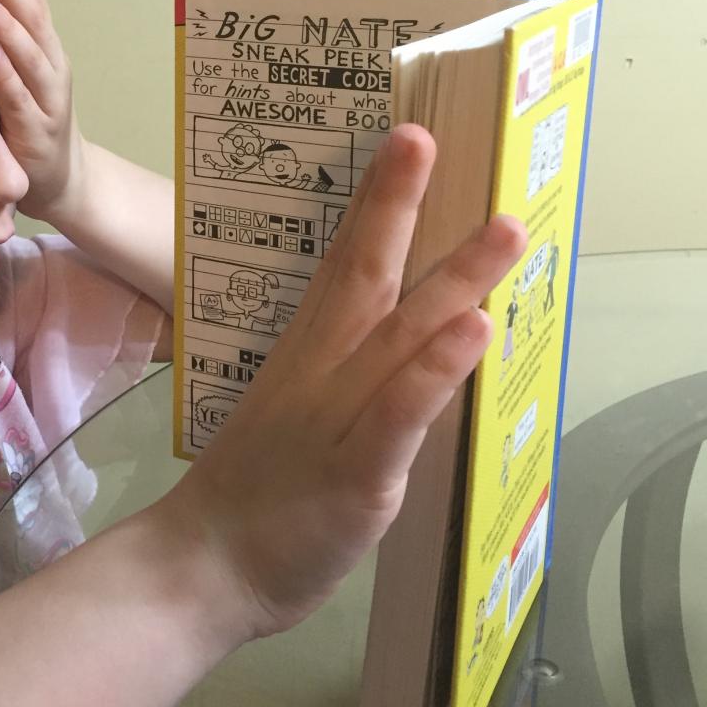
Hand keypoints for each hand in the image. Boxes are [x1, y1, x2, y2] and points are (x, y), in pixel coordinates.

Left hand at [0, 0, 86, 224]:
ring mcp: (48, 100)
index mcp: (47, 51)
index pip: (36, 2)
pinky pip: (19, 99)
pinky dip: (4, 74)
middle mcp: (53, 69)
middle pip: (34, 19)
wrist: (60, 181)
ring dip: (6, 24)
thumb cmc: (30, 121)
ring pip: (29, 55)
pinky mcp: (36, 132)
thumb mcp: (18, 76)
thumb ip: (0, 43)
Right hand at [156, 125, 526, 642]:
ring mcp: (337, 420)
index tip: (408, 142)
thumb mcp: (291, 415)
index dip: (377, 203)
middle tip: (430, 140)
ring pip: (398, 337)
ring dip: (453, 278)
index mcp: (305, 357)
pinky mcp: (356, 474)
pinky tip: (473, 330)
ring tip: (504, 228)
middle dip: (399, 206)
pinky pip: (398, 415)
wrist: (201, 566)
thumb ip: (340, 375)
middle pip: (364, 278)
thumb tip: (389, 334)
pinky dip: (434, 370)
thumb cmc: (251, 494)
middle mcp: (321, 373)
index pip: (342, 266)